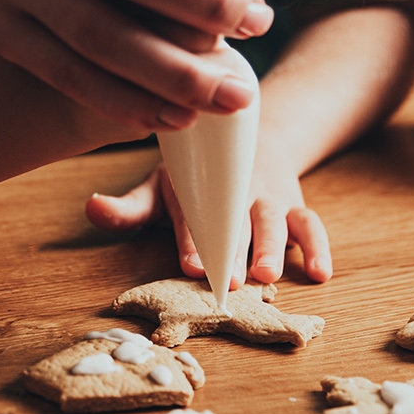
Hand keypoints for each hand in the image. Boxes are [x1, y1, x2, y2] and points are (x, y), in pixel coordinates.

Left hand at [84, 157, 332, 284]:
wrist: (250, 134)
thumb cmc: (195, 174)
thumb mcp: (160, 185)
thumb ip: (129, 207)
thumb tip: (92, 207)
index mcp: (196, 184)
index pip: (193, 211)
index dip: (193, 238)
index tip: (193, 265)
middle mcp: (234, 189)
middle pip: (235, 221)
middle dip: (233, 250)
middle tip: (231, 279)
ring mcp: (267, 197)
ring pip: (274, 220)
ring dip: (272, 247)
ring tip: (269, 275)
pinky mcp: (294, 205)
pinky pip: (311, 223)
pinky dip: (319, 247)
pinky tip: (321, 273)